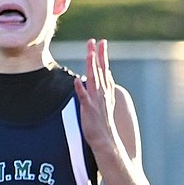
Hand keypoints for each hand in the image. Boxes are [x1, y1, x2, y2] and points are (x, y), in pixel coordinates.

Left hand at [73, 38, 118, 152]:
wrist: (106, 142)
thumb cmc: (102, 126)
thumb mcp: (103, 106)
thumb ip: (99, 92)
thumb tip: (94, 81)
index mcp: (105, 92)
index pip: (105, 70)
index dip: (103, 56)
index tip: (101, 43)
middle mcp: (102, 94)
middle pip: (100, 71)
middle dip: (98, 56)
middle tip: (95, 42)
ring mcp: (96, 102)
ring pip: (94, 80)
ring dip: (92, 67)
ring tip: (89, 54)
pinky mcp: (89, 110)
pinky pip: (85, 98)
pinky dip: (81, 89)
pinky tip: (77, 80)